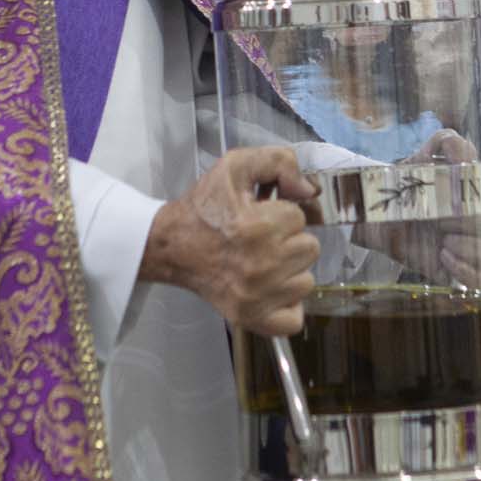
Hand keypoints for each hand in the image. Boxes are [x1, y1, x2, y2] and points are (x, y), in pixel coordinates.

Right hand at [141, 145, 319, 336]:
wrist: (171, 246)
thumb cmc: (204, 208)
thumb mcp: (235, 166)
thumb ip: (278, 161)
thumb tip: (309, 190)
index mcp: (259, 226)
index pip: (300, 216)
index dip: (281, 212)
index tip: (260, 215)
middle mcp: (262, 264)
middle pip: (309, 249)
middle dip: (289, 240)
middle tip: (261, 238)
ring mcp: (257, 297)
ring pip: (306, 282)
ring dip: (289, 271)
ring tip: (262, 261)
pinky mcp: (252, 318)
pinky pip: (294, 319)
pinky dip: (287, 307)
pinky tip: (270, 290)